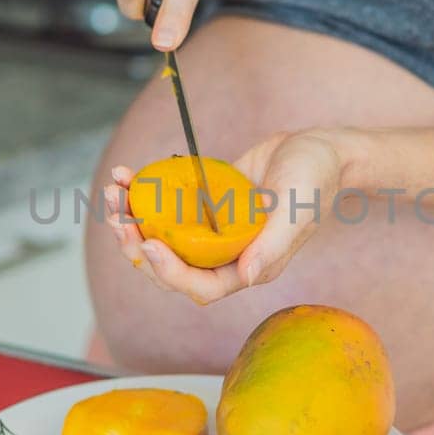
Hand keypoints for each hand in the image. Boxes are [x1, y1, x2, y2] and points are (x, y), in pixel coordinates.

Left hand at [102, 131, 350, 304]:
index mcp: (248, 266)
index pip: (201, 287)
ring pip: (162, 237)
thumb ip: (275, 245)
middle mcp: (226, 255)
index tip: (149, 244)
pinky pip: (167, 207)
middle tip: (118, 217)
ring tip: (113, 192)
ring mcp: (212, 230)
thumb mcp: (298, 210)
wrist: (319, 147)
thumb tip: (248, 276)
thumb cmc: (316, 179)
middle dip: (138, 246)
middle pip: (171, 266)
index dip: (170, 273)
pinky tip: (127, 174)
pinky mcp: (205, 204)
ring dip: (132, 219)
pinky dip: (144, 193)